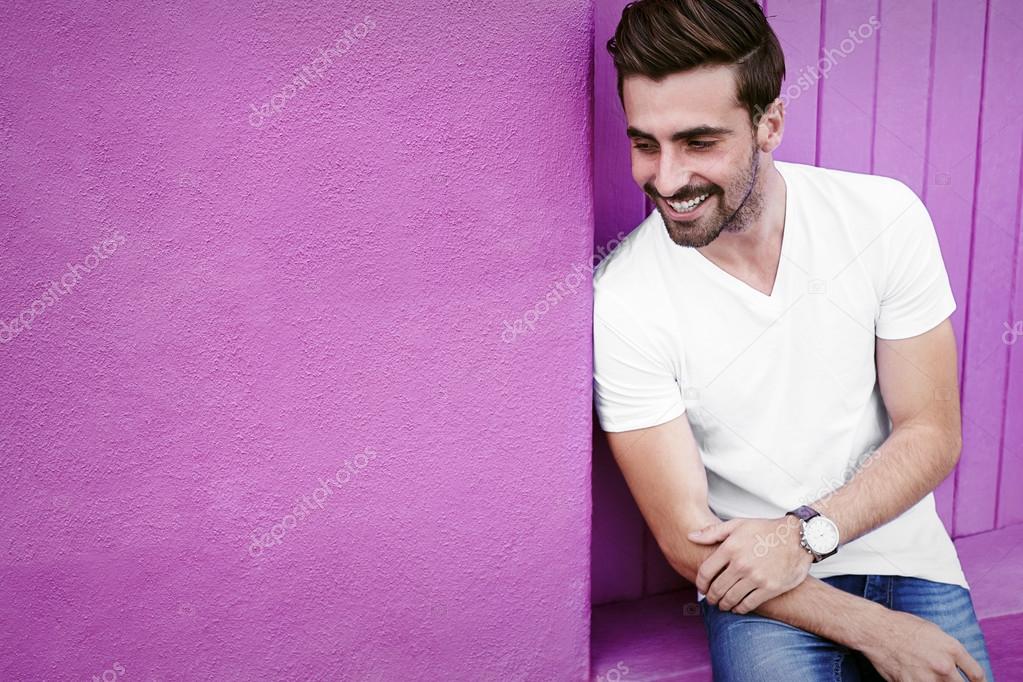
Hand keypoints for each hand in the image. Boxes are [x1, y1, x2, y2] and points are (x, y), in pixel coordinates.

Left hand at [689, 516, 811, 612]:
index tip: (701, 588)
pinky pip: (748, 605)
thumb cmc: (767, 530)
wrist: (799, 537)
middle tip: (711, 600)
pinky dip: (739, 609)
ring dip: (723, 605)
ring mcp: (755, 578)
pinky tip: (737, 607)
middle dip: (711, 597)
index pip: (705, 572)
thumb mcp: (738, 524)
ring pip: (730, 599)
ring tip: (723, 605)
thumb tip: (690, 536)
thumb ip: (712, 532)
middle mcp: (741, 564)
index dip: (700, 583)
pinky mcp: (769, 589)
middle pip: (716, 588)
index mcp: (730, 548)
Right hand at [860, 609, 985, 680]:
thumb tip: (955, 663)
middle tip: (949, 680)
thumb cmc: (901, 625)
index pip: (977, 674)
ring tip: (927, 676)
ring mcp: (927, 678)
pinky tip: (914, 677)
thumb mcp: (933, 630)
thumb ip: (948, 649)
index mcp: (952, 649)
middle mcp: (943, 666)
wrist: (876, 629)